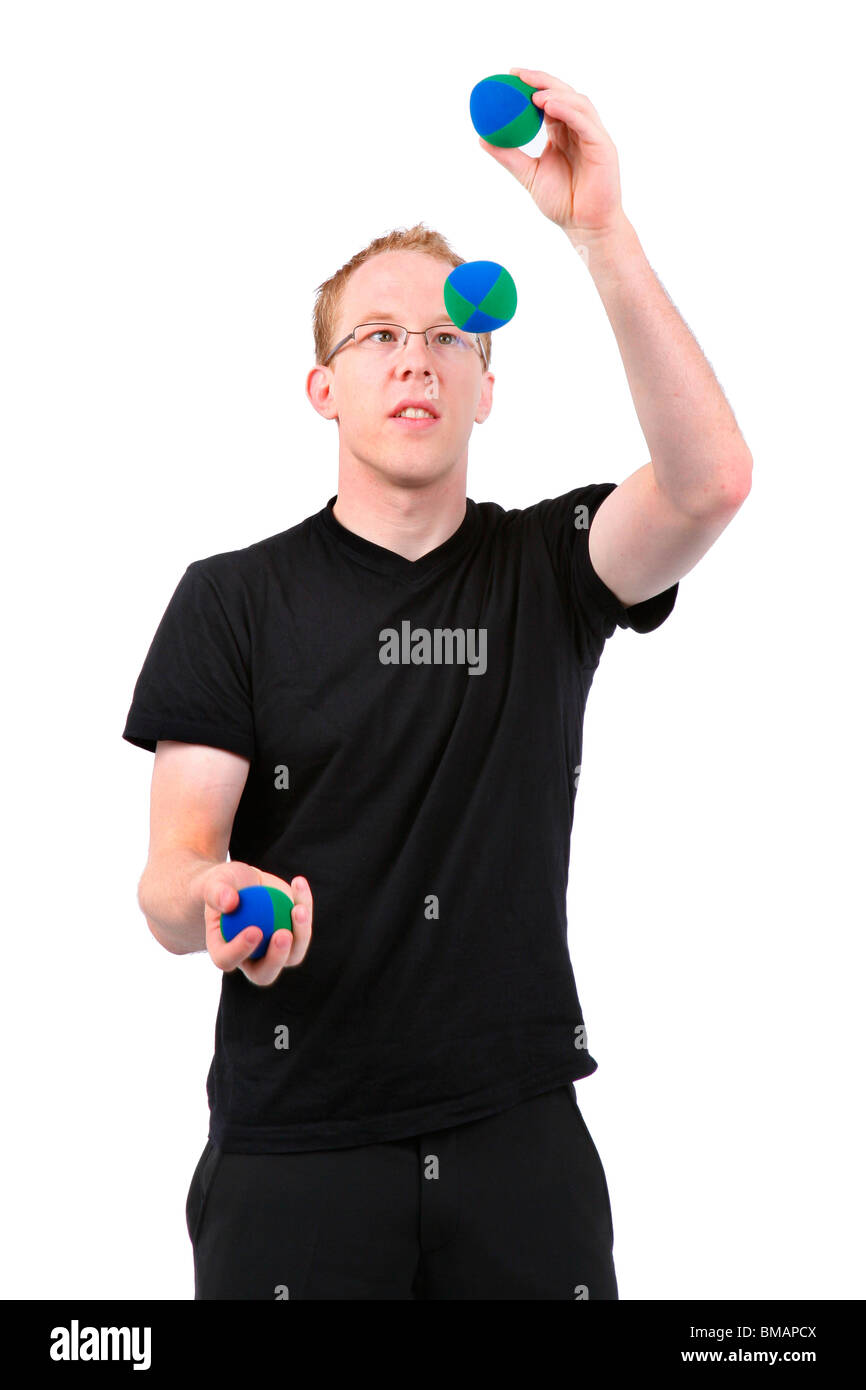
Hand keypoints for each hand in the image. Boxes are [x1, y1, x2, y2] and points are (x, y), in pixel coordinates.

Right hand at [201, 860, 312, 985]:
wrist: (243, 881)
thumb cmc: (223, 884)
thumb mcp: (214, 882)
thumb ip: (216, 892)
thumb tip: (229, 902)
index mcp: (222, 951)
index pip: (227, 960)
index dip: (240, 950)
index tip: (254, 931)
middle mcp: (249, 959)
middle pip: (264, 974)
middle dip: (276, 959)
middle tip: (283, 935)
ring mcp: (273, 951)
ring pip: (292, 956)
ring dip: (300, 935)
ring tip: (299, 909)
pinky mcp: (292, 935)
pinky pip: (302, 928)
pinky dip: (304, 905)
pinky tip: (298, 883)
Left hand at [479, 67, 624, 238]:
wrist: (584, 226)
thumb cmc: (562, 203)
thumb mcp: (529, 175)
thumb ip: (510, 156)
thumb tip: (482, 138)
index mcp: (563, 133)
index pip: (549, 100)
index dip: (532, 85)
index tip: (510, 75)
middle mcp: (579, 129)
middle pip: (563, 94)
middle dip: (541, 81)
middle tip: (518, 75)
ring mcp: (593, 136)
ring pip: (576, 103)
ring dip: (555, 93)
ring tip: (533, 93)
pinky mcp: (603, 146)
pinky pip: (585, 122)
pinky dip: (567, 110)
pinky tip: (549, 105)